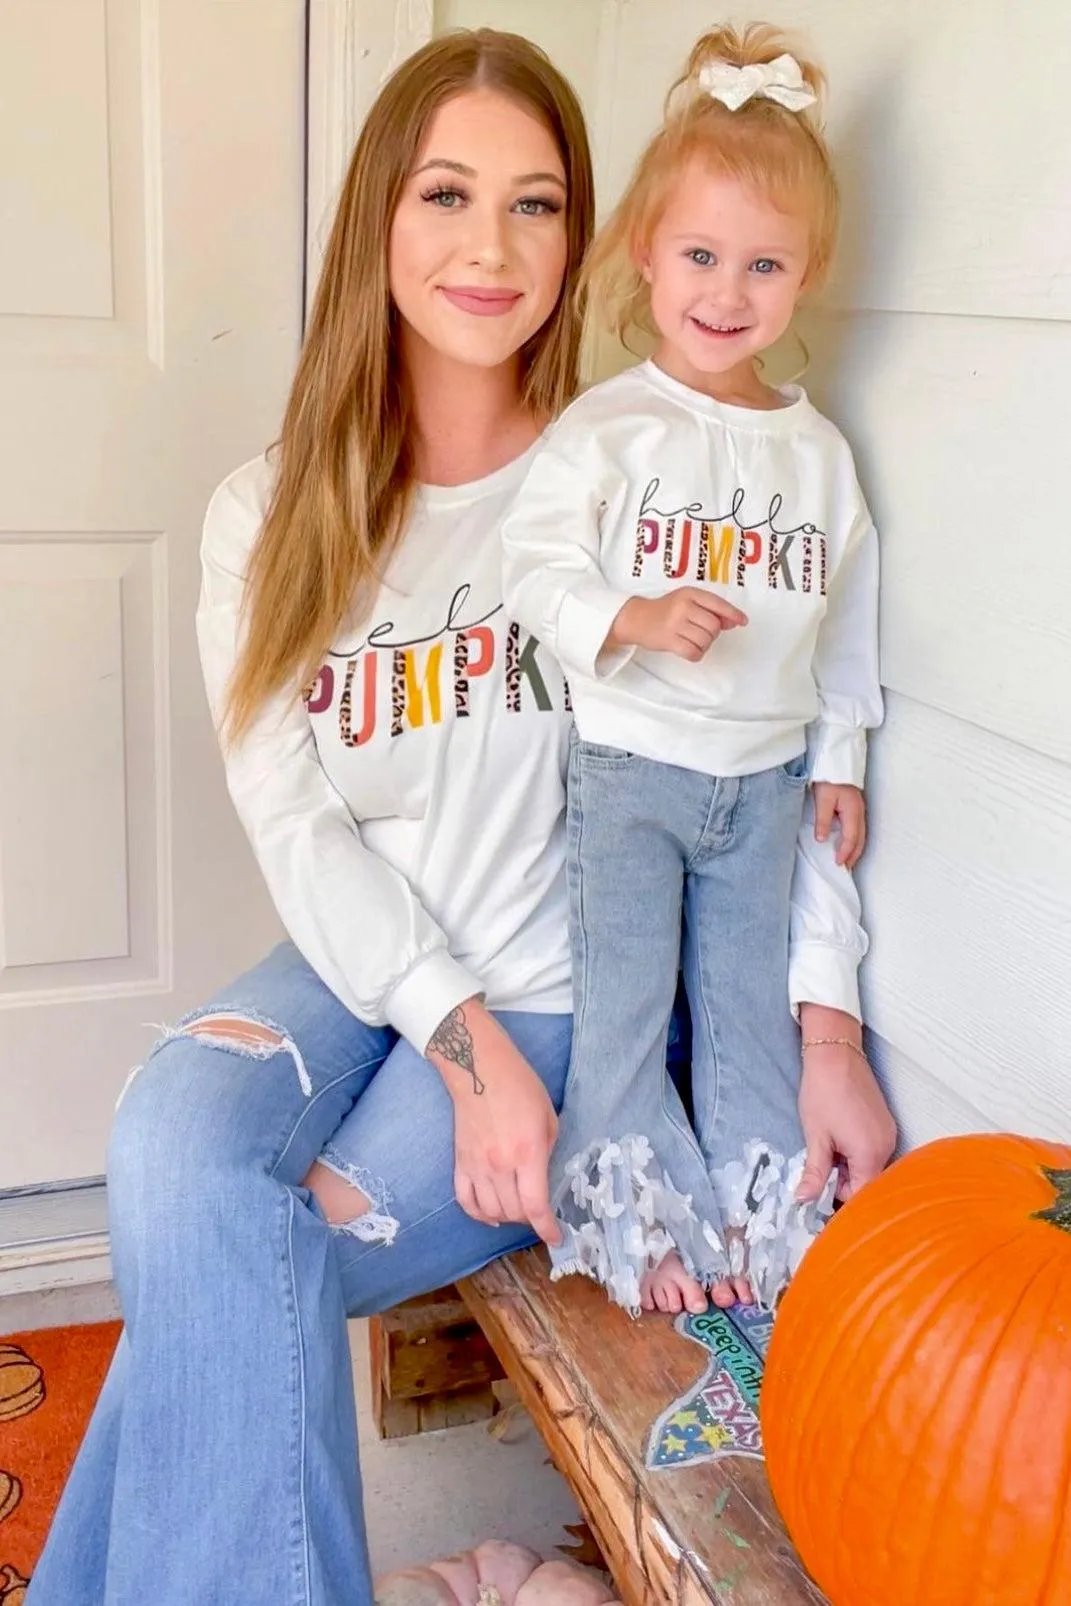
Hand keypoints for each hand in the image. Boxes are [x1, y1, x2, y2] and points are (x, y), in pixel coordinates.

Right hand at [426, 1000, 561, 1246]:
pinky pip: (465, 1200)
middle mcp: (500, 1165)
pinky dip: (479, 1214)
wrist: (478, 1070)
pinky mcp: (460, 1162)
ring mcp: (476, 1166)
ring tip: (518, 1208)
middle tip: (539, 1212)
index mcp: (527, 1153)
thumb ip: (548, 1151)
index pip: (536, 1206)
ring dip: (507, 1217)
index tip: (555, 1238)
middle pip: (514, 1212)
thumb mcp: (549, 1117)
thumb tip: (544, 1177)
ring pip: (491, 1211)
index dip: (547, 1229)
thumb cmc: (520, 1087)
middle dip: (530, 1220)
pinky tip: (491, 1214)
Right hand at [608, 588, 747, 661]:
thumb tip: (733, 621)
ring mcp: (675, 623)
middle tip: (698, 632)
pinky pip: (694, 653)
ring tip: (691, 640)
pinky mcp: (669, 640)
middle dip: (711, 634)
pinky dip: (696, 655)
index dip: (733, 614)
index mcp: (690, 593)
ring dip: (703, 645)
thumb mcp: (688, 602)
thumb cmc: (666, 610)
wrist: (637, 618)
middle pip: (713, 626)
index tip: (743, 622)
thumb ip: (710, 610)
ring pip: (705, 641)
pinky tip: (689, 650)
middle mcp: (683, 606)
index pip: (718, 604)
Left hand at [795, 1032, 896, 1204]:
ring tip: (829, 1149)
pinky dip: (858, 1154)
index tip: (819, 1194)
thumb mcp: (816, 1137)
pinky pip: (875, 1151)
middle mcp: (887, 1147)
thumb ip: (815, 1173)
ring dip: (850, 1168)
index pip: (862, 1196)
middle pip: (869, 1182)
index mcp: (870, 1154)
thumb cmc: (823, 1092)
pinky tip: (839, 1140)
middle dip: (845, 1183)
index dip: (839, 1199)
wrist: (836, 1054)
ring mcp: (889, 1134)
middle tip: (820, 1169)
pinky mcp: (886, 1124)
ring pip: (871, 1167)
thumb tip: (803, 1201)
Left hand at [813, 782, 866, 868]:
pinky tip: (847, 846)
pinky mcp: (856, 809)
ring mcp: (860, 811)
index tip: (837, 863)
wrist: (836, 762)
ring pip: (861, 836)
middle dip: (853, 855)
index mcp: (853, 812)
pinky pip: (858, 830)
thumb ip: (823, 820)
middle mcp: (860, 813)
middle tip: (845, 869)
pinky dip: (855, 841)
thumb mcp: (823, 799)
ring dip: (855, 850)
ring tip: (847, 861)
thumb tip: (822, 840)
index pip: (851, 838)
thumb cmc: (829, 779)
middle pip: (860, 840)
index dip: (845, 852)